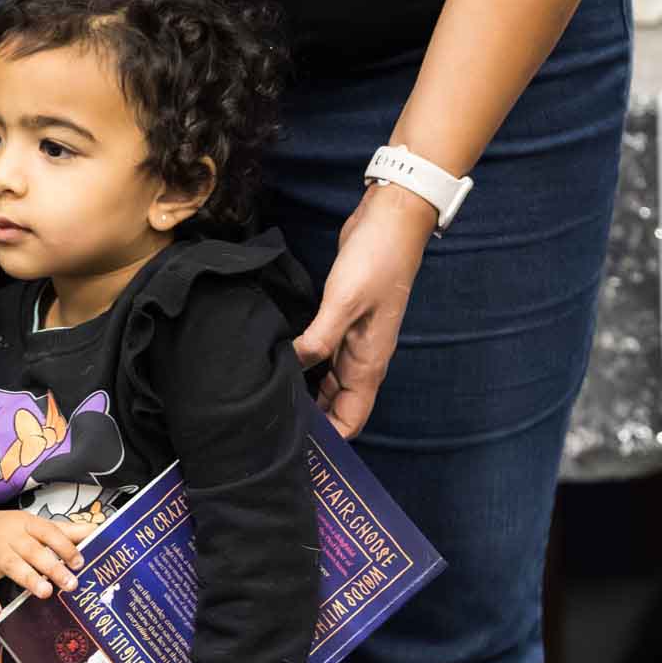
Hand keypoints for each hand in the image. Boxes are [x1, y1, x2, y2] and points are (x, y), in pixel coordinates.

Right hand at [0, 510, 95, 616]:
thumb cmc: (7, 530)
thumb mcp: (34, 525)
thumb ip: (65, 531)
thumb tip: (97, 530)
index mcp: (27, 524)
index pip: (48, 532)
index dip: (65, 546)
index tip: (80, 561)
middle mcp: (9, 536)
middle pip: (32, 550)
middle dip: (52, 567)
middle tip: (70, 583)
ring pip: (11, 565)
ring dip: (28, 579)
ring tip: (45, 593)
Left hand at [293, 183, 438, 438]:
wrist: (392, 217)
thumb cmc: (377, 260)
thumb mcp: (344, 302)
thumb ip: (318, 339)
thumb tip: (291, 367)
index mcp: (370, 364)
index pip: (352, 420)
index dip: (329, 439)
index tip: (295, 444)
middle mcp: (362, 359)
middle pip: (336, 407)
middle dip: (311, 420)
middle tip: (270, 424)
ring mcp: (351, 340)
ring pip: (326, 383)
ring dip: (304, 393)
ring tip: (269, 399)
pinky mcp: (340, 320)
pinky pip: (321, 356)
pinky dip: (302, 364)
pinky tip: (278, 363)